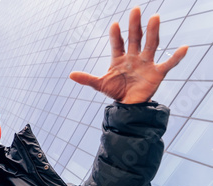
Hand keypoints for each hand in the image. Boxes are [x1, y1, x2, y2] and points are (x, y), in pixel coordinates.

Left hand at [69, 7, 187, 103]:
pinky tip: (184, 47)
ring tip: (155, 17)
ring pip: (151, 45)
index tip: (114, 25)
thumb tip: (70, 74)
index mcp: (119, 59)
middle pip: (135, 38)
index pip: (117, 43)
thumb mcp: (100, 85)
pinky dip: (176, 57)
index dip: (116, 35)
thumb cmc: (116, 92)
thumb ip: (87, 79)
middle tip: (135, 9)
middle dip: (135, 25)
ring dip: (153, 32)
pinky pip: (169, 64)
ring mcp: (146, 63)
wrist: (129, 106)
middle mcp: (134, 57)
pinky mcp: (157, 73)